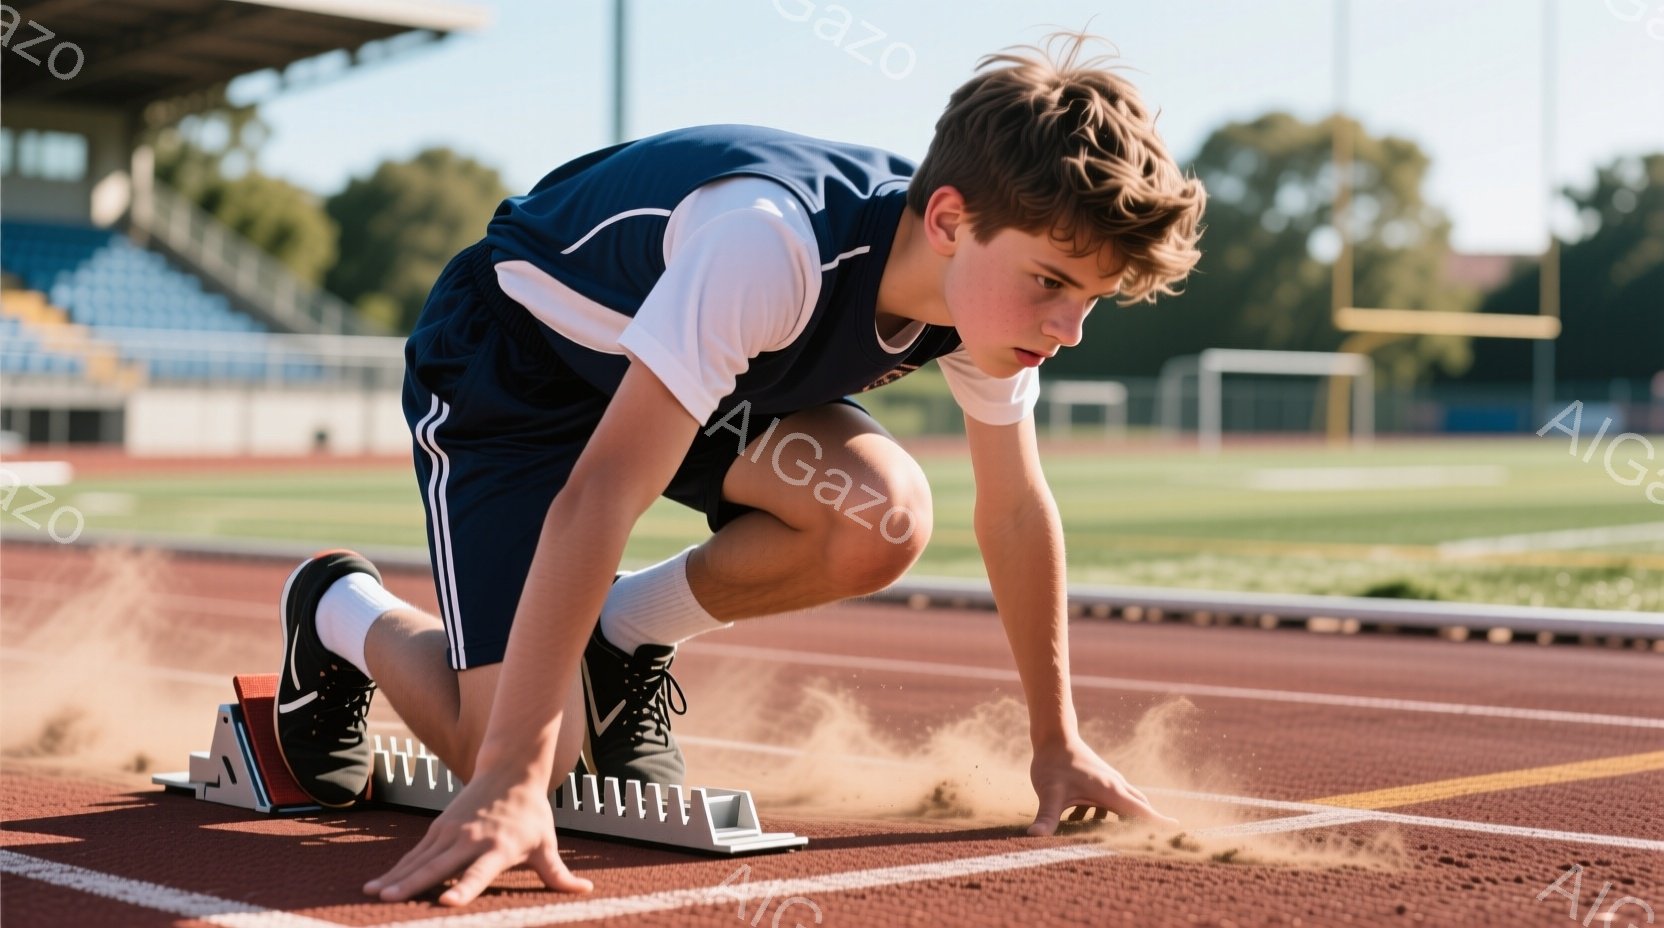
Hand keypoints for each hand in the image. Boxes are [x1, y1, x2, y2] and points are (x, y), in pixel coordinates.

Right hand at [363, 772, 591, 905]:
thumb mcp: (546, 844)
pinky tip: (377, 886)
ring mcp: (450, 833)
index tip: (447, 903)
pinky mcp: (438, 829)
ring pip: (419, 860)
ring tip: (372, 895)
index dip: (464, 888)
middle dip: (413, 884)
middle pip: (438, 867)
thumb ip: (559, 874)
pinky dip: (396, 869)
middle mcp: (470, 840)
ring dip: (396, 878)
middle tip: (389, 901)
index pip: (478, 873)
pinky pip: (415, 854)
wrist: (510, 771)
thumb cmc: (531, 814)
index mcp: (497, 848)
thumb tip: (587, 890)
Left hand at [1026, 738, 1177, 835]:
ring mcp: (1109, 781)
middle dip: (1149, 824)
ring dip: (1131, 819)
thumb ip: (1045, 817)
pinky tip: (1089, 821)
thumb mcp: (1048, 793)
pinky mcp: (1101, 779)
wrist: (1053, 735)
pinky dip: (1113, 812)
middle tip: (1160, 840)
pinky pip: (1114, 800)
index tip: (1178, 829)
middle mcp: (1115, 786)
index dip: (1158, 822)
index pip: (1140, 811)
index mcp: (1110, 792)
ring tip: (1131, 836)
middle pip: (1140, 808)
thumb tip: (1034, 837)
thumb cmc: (1053, 764)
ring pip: (1128, 803)